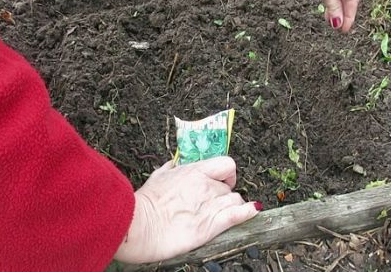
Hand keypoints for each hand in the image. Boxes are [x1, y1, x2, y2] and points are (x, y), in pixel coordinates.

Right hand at [114, 157, 260, 263]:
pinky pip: (238, 214)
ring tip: (221, 214)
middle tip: (213, 204)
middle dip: (224, 196)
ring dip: (231, 207)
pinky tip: (251, 212)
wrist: (138, 225)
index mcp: (194, 171)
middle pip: (229, 187)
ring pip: (235, 200)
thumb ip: (170, 169)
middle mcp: (206, 185)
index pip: (226, 164)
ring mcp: (210, 204)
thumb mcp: (157, 177)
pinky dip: (247, 213)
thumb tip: (174, 164)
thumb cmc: (145, 202)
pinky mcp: (211, 224)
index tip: (224, 180)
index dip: (228, 173)